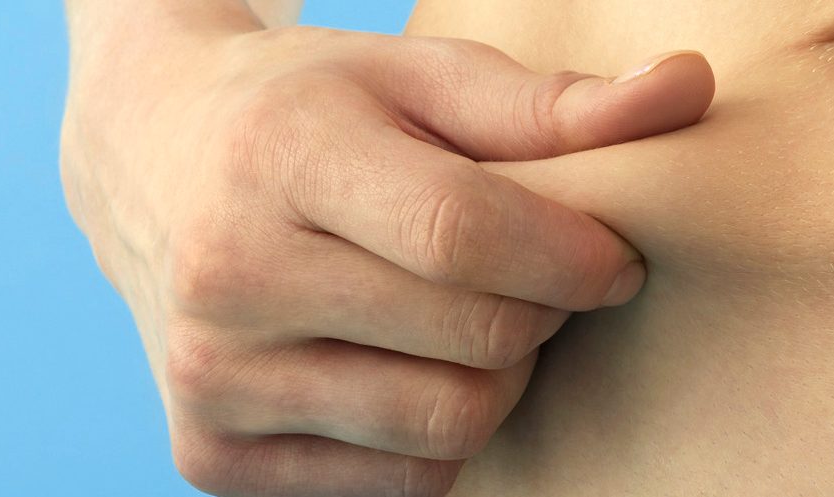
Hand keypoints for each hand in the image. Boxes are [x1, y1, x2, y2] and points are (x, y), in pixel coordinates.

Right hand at [60, 4, 714, 495]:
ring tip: (464, 319)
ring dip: (494, 378)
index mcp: (276, 160)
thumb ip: (545, 102)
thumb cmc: (299, 110)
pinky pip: (397, 480)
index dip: (573, 255)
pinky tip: (403, 365)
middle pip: (472, 341)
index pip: (463, 234)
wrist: (147, 160)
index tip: (613, 258)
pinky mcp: (208, 456)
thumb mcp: (411, 74)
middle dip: (538, 312)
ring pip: (445, 428)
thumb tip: (686, 90)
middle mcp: (225, 278)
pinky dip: (433, 432)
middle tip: (528, 277)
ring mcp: (208, 381)